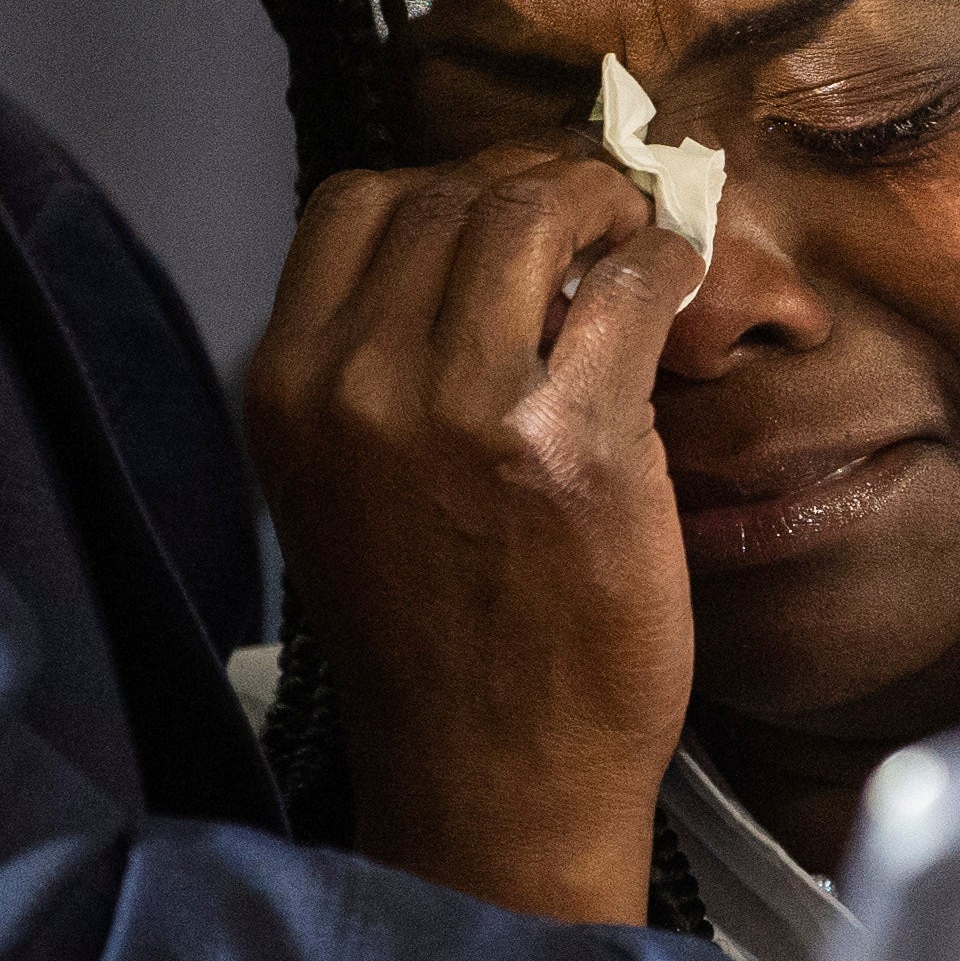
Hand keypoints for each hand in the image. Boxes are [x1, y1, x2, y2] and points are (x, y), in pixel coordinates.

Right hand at [246, 140, 703, 926]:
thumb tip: (476, 240)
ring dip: (600, 207)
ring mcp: (460, 410)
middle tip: (595, 212)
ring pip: (531, 215)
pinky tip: (671, 292)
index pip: (353, 205)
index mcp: (288, 388)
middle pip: (449, 196)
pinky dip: (661, 267)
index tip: (508, 205)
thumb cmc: (431, 637)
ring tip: (634, 242)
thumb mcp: (342, 482)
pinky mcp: (569, 442)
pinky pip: (628, 287)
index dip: (444, 187)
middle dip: (536, 185)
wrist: (489, 775)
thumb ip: (374, 364)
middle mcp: (355, 385)